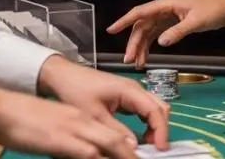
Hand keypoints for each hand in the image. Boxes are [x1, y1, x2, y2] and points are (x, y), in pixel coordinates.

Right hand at [0, 84, 138, 158]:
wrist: (5, 109)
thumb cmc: (28, 120)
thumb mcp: (57, 129)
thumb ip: (74, 141)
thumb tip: (90, 154)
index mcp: (84, 119)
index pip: (115, 134)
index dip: (130, 148)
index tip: (139, 156)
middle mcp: (85, 122)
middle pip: (118, 139)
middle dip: (134, 154)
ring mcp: (75, 129)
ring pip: (109, 144)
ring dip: (124, 155)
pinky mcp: (62, 139)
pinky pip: (89, 152)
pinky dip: (101, 157)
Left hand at [37, 55, 169, 148]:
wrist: (63, 75)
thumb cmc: (77, 91)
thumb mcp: (94, 115)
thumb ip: (115, 131)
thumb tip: (133, 147)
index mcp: (130, 91)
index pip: (155, 111)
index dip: (161, 130)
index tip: (160, 149)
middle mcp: (135, 89)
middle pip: (159, 107)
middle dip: (161, 128)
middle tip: (154, 148)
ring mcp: (131, 91)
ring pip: (153, 107)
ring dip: (154, 125)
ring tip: (147, 144)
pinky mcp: (125, 95)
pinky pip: (144, 108)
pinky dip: (147, 121)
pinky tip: (138, 134)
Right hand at [107, 0, 224, 67]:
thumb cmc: (212, 10)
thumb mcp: (196, 22)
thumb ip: (178, 32)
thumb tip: (161, 42)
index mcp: (166, 4)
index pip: (141, 12)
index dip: (124, 21)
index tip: (111, 30)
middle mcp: (163, 9)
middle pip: (142, 26)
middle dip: (134, 43)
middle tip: (129, 60)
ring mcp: (167, 16)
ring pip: (147, 32)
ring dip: (141, 47)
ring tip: (137, 64)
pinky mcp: (171, 23)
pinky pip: (155, 35)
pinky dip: (150, 46)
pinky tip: (146, 58)